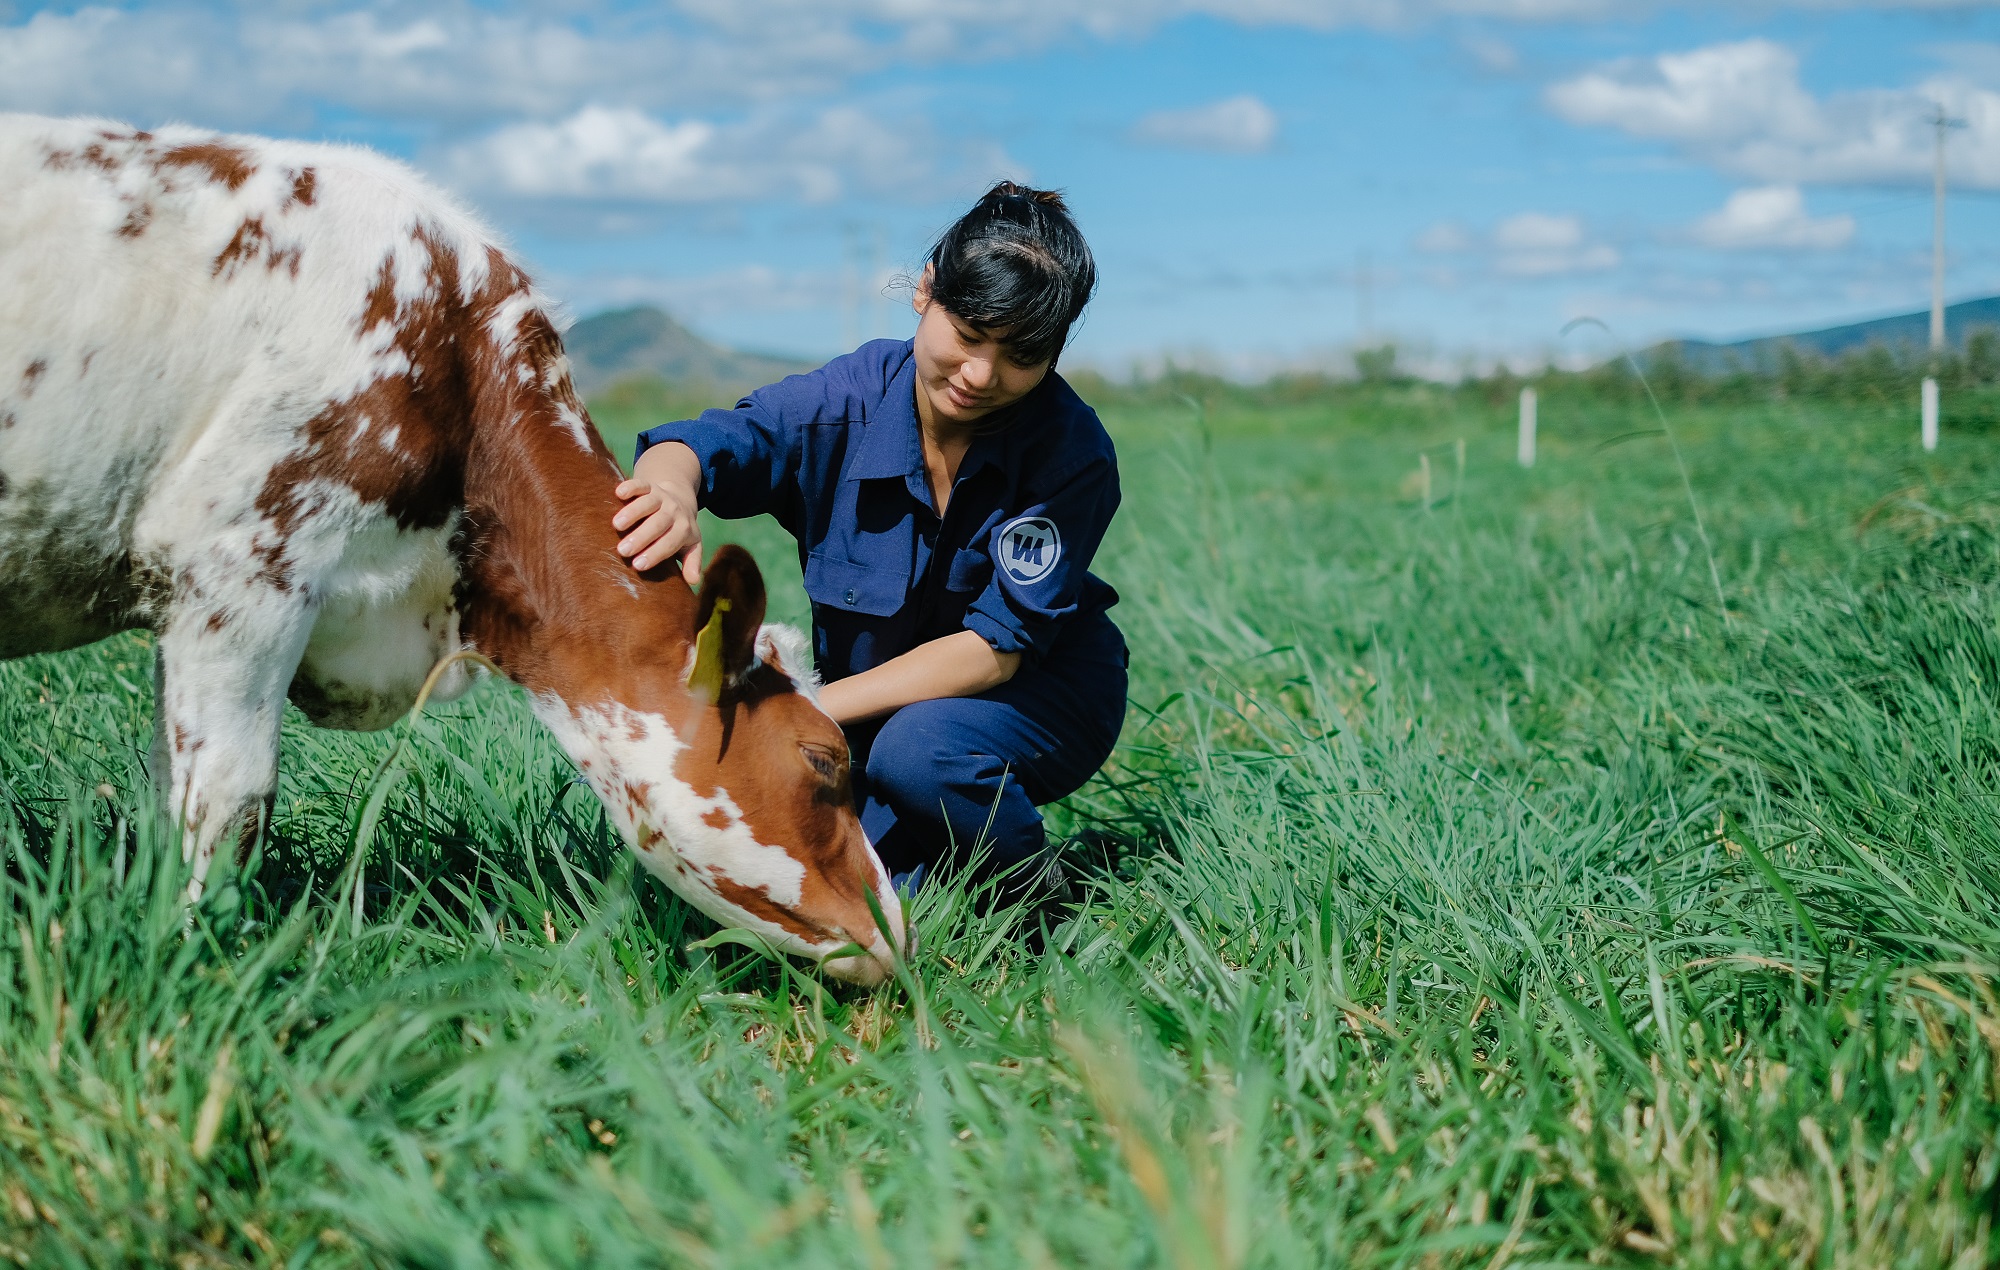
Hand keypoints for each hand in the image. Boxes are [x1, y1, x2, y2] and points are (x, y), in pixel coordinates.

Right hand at [612, 442, 703, 583]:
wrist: (680, 498)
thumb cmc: (680, 531)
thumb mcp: (691, 546)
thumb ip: (692, 562)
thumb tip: (694, 581)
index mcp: (683, 529)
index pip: (670, 543)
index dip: (655, 554)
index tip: (638, 565)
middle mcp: (673, 512)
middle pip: (658, 524)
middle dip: (641, 537)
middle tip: (623, 550)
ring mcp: (661, 497)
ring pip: (648, 503)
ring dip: (633, 513)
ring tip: (616, 525)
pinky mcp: (649, 486)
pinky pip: (640, 484)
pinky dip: (630, 486)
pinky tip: (618, 493)